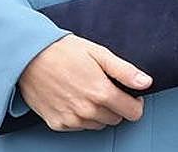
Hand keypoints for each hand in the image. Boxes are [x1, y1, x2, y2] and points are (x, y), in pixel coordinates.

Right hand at [18, 34, 151, 131]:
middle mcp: (88, 111)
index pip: (133, 112)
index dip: (134, 102)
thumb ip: (124, 71)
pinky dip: (81, 116)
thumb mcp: (98, 53)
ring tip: (88, 89)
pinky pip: (79, 126)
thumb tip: (147, 82)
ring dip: (99, 112)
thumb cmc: (64, 51)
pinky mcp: (58, 124)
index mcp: (101, 92)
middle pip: (116, 119)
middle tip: (105, 86)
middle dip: (116, 105)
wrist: (30, 57)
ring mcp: (72, 120)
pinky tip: (74, 97)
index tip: (129, 93)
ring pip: (98, 124)